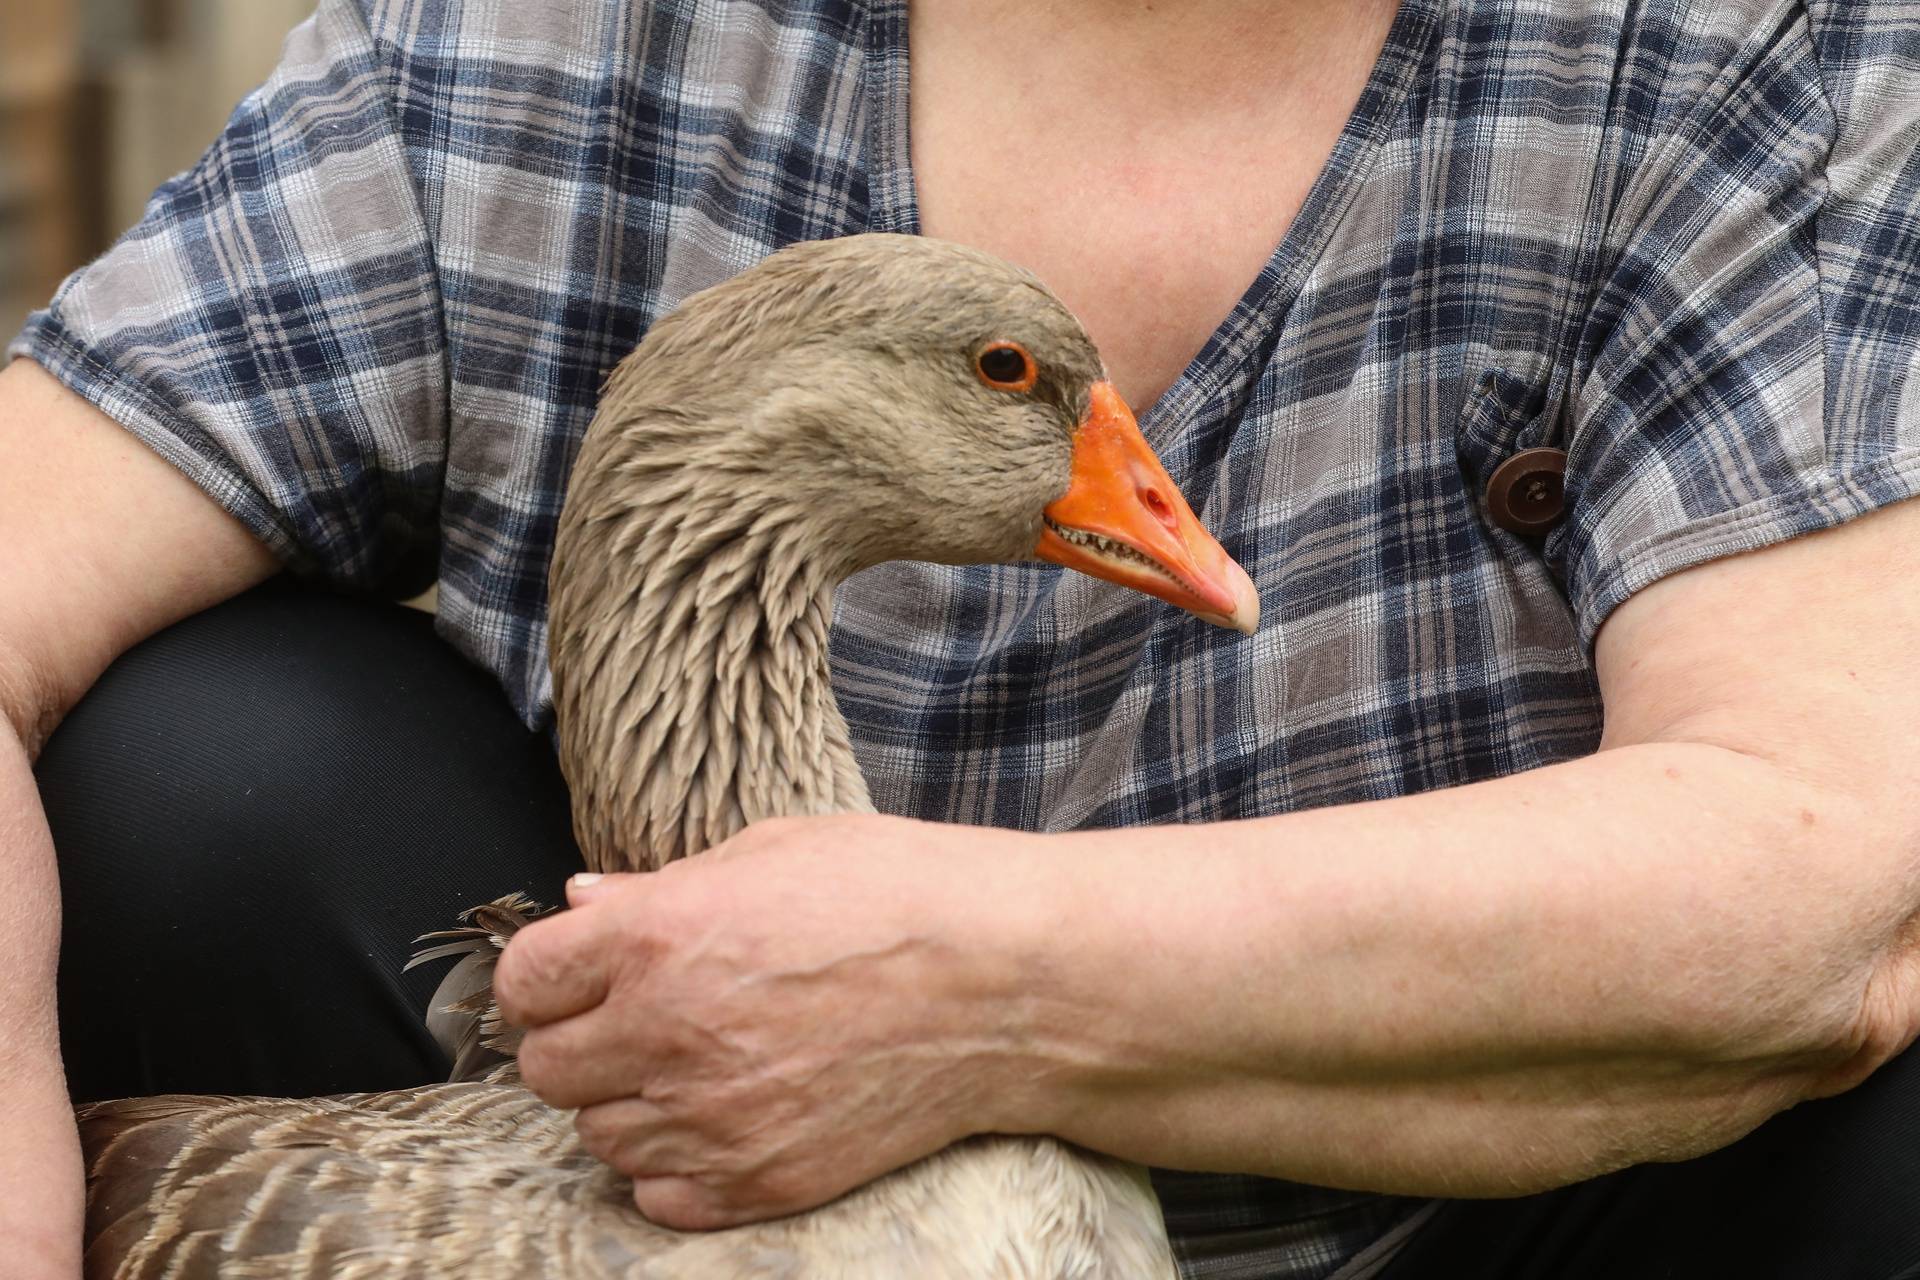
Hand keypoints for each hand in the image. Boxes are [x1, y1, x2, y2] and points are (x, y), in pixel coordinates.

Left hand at [494, 814, 1048, 1230]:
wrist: (1006, 982)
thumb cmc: (900, 896)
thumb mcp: (772, 851)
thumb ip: (661, 886)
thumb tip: (583, 903)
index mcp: (658, 936)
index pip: (524, 980)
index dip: (547, 975)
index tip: (577, 974)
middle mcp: (667, 1032)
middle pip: (545, 1068)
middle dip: (578, 1040)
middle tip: (635, 1018)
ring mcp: (711, 1117)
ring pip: (596, 1135)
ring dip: (626, 1102)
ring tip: (693, 1063)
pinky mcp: (757, 1180)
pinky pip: (655, 1193)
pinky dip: (671, 1163)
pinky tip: (722, 1115)